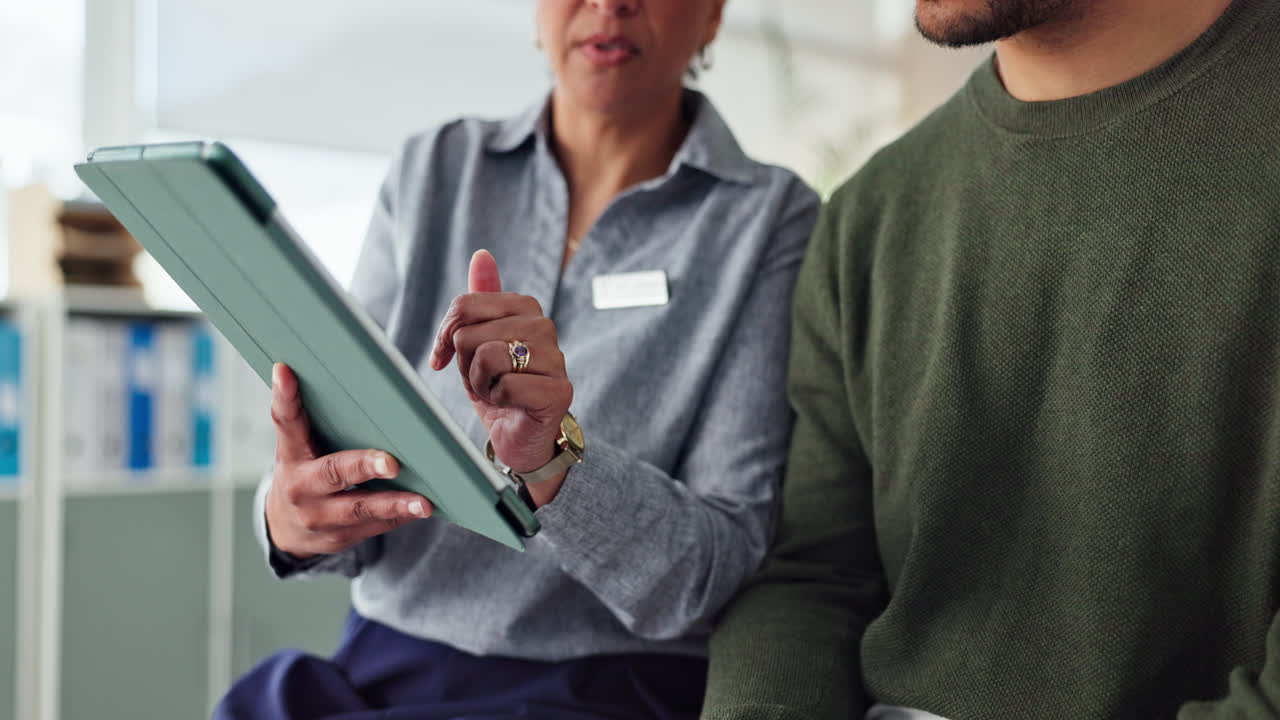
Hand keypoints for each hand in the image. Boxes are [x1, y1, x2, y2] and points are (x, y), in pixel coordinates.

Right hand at [264, 362, 431, 558]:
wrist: (286, 529)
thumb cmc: (302, 474)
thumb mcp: (295, 448)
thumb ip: (303, 420)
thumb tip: (304, 372)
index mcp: (291, 455)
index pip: (286, 422)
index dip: (285, 397)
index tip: (285, 372)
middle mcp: (302, 487)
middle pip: (334, 472)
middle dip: (364, 467)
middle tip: (391, 462)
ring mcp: (320, 516)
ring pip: (360, 508)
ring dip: (394, 504)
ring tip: (423, 502)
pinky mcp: (340, 538)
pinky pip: (375, 526)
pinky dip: (399, 517)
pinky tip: (422, 508)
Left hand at [430, 250, 573, 505]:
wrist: (520, 437)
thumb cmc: (498, 388)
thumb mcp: (478, 343)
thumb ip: (478, 301)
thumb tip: (482, 254)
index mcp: (525, 308)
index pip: (464, 305)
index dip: (446, 335)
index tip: (446, 357)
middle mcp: (545, 327)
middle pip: (470, 333)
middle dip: (465, 365)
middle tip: (484, 380)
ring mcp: (556, 359)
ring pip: (488, 357)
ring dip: (480, 384)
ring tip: (497, 392)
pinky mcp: (559, 391)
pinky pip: (507, 385)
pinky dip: (498, 401)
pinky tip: (510, 406)